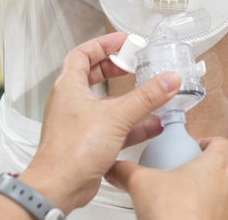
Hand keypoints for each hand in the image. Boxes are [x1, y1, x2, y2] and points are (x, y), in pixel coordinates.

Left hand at [19, 32, 181, 213]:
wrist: (60, 186)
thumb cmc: (71, 150)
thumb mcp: (116, 116)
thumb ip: (145, 97)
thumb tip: (167, 79)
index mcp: (68, 86)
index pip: (83, 53)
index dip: (103, 44)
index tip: (123, 41)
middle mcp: (71, 102)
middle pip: (92, 75)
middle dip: (114, 68)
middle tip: (133, 64)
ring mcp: (79, 122)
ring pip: (105, 103)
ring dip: (127, 98)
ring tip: (148, 92)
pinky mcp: (88, 142)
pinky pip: (112, 126)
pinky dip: (131, 123)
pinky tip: (152, 125)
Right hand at [106, 137, 227, 219]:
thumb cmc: (175, 216)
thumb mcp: (140, 183)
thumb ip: (125, 170)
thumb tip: (116, 167)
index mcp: (216, 165)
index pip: (221, 141)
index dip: (205, 140)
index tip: (190, 145)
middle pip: (224, 166)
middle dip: (203, 167)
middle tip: (182, 170)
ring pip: (224, 191)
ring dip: (207, 190)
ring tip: (182, 195)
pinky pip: (220, 212)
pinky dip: (206, 211)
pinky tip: (185, 214)